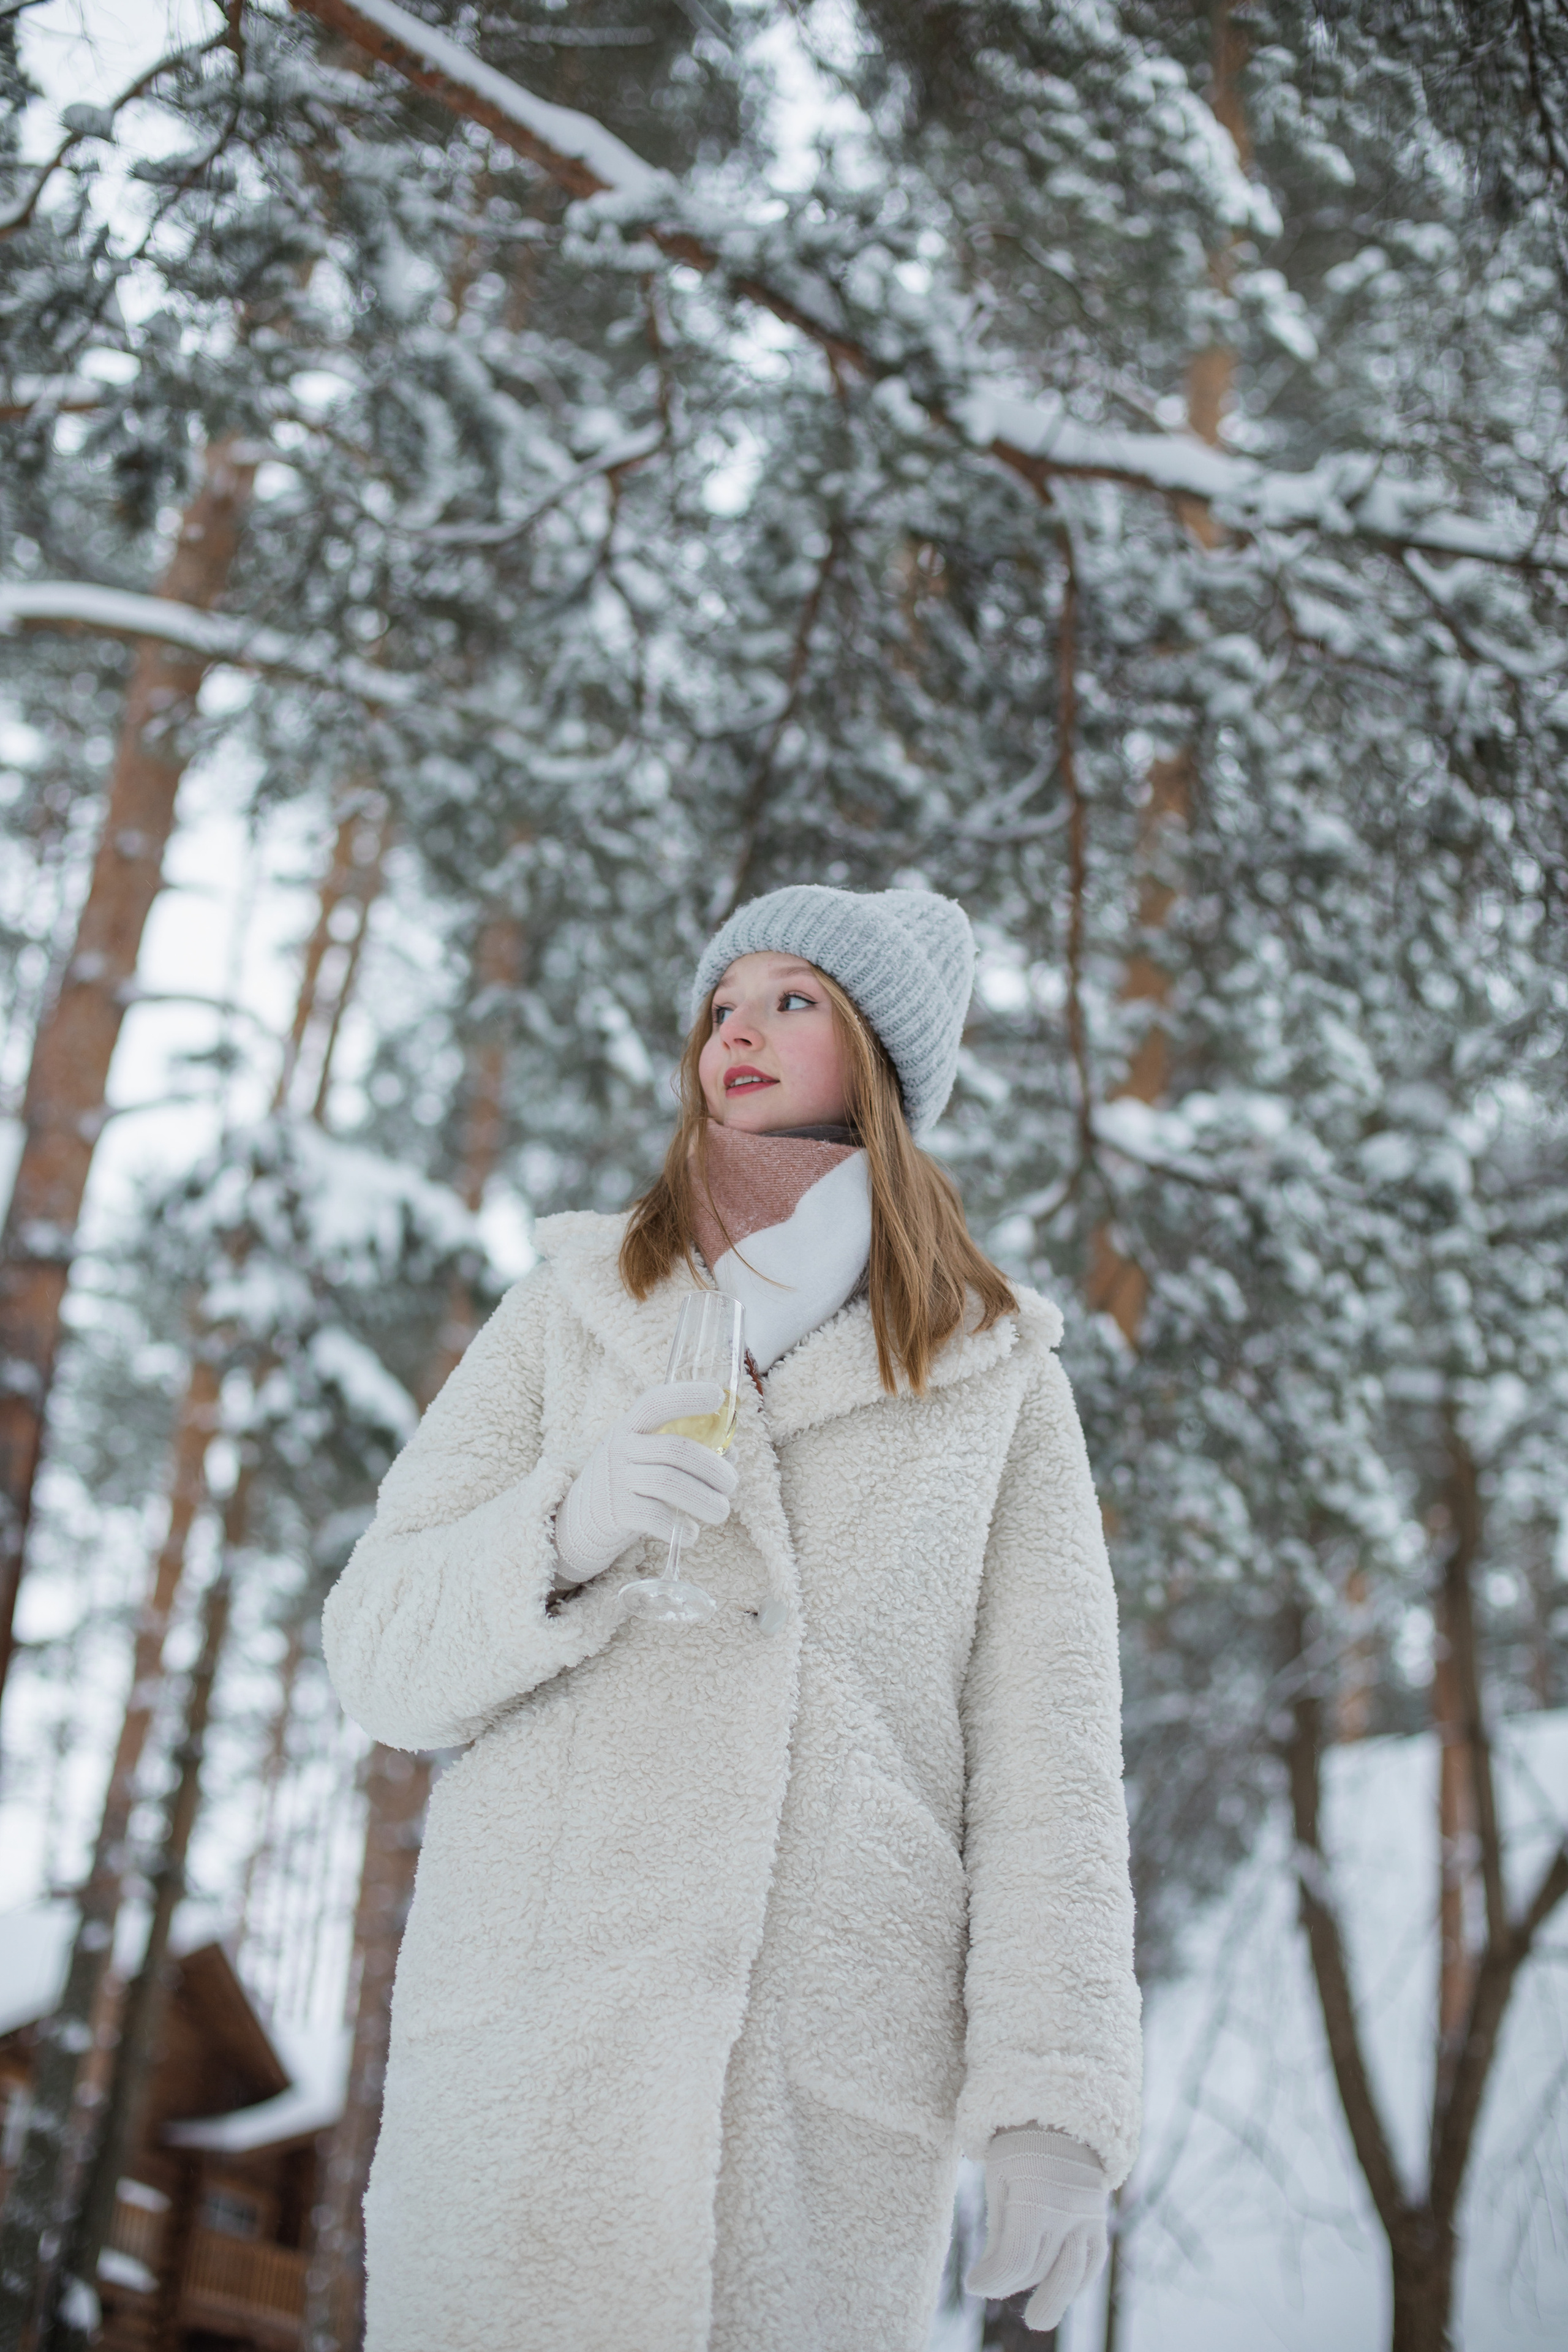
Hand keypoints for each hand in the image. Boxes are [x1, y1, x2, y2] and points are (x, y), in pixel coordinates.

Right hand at [552, 1381, 738, 1585]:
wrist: (576, 1521)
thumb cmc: (625, 1482)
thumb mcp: (642, 1454)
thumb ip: (681, 1447)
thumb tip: (732, 1452)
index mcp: (630, 1426)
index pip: (656, 1402)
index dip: (687, 1396)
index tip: (718, 1396)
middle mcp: (620, 1448)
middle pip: (676, 1449)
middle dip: (714, 1468)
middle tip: (731, 1484)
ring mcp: (615, 1480)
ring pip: (670, 1483)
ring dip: (705, 1500)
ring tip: (721, 1511)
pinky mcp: (614, 1513)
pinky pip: (655, 1517)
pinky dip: (680, 1527)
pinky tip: (692, 1534)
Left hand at [965, 2128, 1108, 2333]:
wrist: (1061, 2117)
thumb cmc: (1019, 2147)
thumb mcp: (999, 2179)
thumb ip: (998, 2232)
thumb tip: (988, 2281)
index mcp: (1036, 2196)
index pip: (1015, 2258)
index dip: (992, 2280)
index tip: (972, 2284)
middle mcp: (1067, 2211)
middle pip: (1040, 2267)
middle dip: (1011, 2285)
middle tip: (990, 2290)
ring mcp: (1088, 2219)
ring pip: (1072, 2273)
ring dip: (1052, 2298)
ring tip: (1037, 2320)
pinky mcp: (1098, 2222)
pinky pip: (1091, 2263)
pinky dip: (1076, 2282)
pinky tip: (1060, 2293)